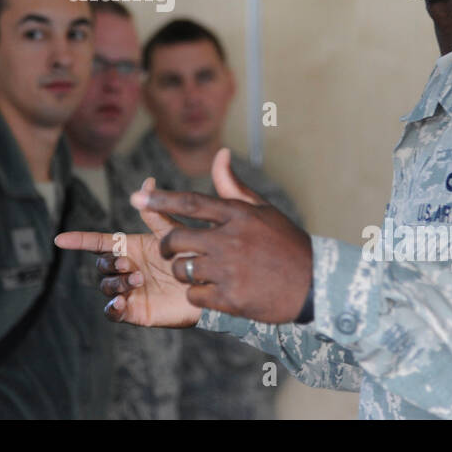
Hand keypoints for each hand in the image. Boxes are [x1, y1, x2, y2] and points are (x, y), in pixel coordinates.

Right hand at [55, 178, 200, 328]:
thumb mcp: (173, 233)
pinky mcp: (136, 311)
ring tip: (139, 280)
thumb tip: (147, 182)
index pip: (98, 242)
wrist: (210, 288)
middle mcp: (127, 268)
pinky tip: (122, 302)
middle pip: (101, 264)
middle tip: (129, 264)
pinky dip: (112, 308)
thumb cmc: (192, 256)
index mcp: (130, 247)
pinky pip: (112, 312)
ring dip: (117, 282)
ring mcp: (129, 291)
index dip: (79, 240)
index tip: (60, 239)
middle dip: (110, 263)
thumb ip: (156, 212)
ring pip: (106, 286)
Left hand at [135, 148, 312, 323]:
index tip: (135, 198)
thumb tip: (219, 153)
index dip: (160, 199)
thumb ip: (233, 187)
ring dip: (183, 271)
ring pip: (183, 269)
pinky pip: (195, 295)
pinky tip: (211, 292)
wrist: (316, 285)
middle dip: (166, 246)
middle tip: (168, 250)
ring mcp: (230, 270)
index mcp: (237, 215)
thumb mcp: (263, 211)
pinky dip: (197, 294)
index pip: (190, 203)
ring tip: (196, 272)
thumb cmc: (286, 244)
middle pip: (177, 238)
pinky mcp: (231, 298)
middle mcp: (231, 240)